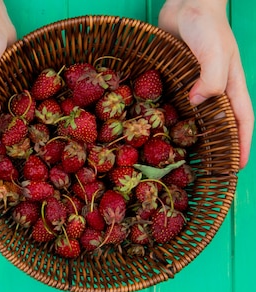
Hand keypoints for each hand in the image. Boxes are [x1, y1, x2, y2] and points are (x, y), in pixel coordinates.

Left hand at [159, 0, 253, 168]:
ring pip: (192, 119)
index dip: (241, 144)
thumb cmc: (206, 25)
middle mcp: (212, 90)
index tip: (238, 167)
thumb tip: (198, 102)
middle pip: (216, 125)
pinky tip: (151, 134)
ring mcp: (191, 86)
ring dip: (186, 138)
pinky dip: (165, 119)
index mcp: (230, 86)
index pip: (241, 121)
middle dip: (214, 148)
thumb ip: (211, 76)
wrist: (186, 4)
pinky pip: (170, 105)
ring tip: (175, 161)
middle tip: (205, 173)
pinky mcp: (172, 81)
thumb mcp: (214, 50)